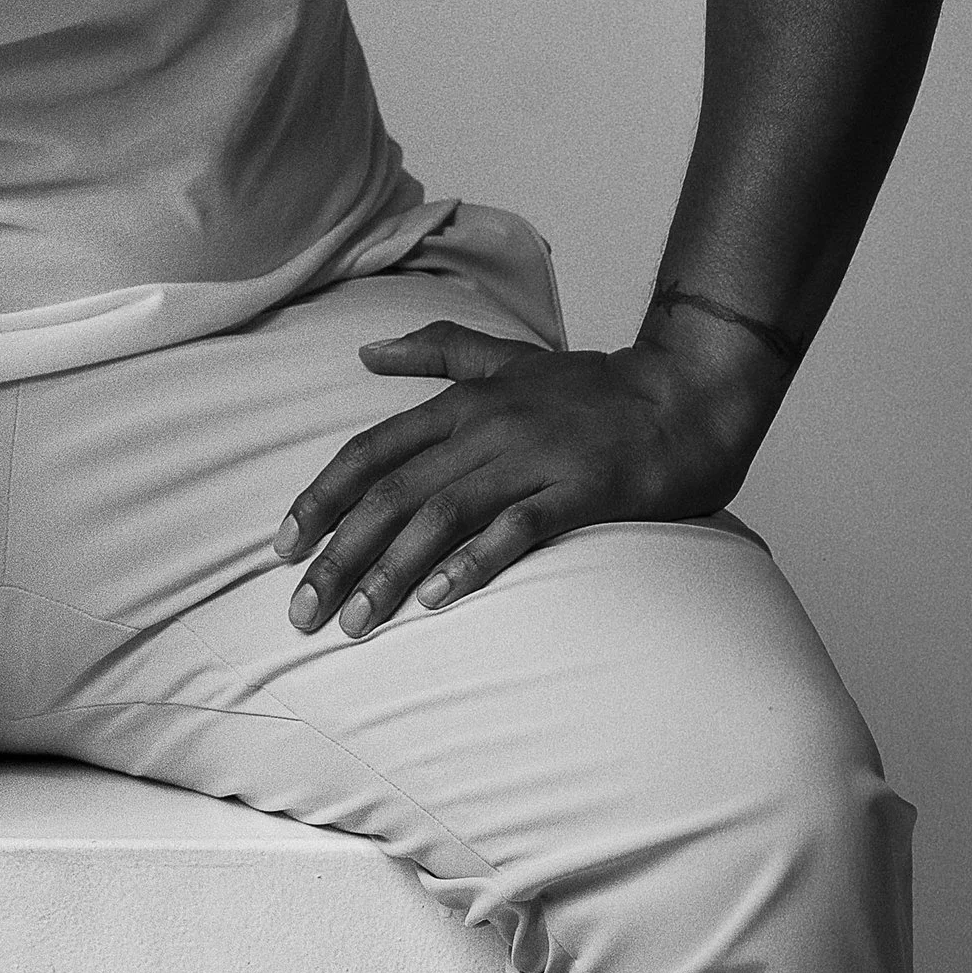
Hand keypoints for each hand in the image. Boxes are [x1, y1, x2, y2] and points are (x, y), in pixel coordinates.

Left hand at [273, 320, 774, 635]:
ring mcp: (533, 458)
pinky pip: (516, 529)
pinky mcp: (581, 490)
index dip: (322, 499)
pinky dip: (473, 561)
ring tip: (355, 622)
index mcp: (462, 402)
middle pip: (392, 493)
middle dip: (339, 554)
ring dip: (390, 571)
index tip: (282, 548)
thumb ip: (438, 350)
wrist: (689, 392)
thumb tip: (366, 351)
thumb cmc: (594, 387)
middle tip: (302, 612)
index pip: (370, 452)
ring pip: (441, 515)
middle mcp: (486, 428)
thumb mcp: (508, 358)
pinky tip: (438, 598)